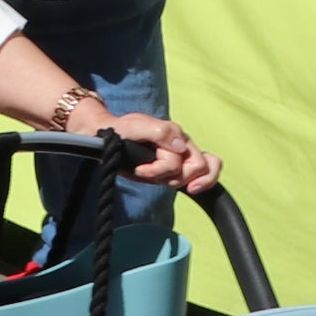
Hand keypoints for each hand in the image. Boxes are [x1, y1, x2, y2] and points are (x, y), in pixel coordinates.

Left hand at [96, 110, 216, 197]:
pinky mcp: (178, 170)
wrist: (112, 137)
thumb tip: (181, 147)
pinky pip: (203, 176)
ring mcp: (182, 158)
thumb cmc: (123, 130)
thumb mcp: (136, 126)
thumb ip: (160, 132)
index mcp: (176, 134)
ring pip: (197, 176)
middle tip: (150, 173)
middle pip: (197, 168)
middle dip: (174, 177)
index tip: (141, 170)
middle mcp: (182, 146)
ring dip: (173, 181)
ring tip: (153, 175)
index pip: (181, 160)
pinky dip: (200, 183)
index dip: (162, 170)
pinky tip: (191, 189)